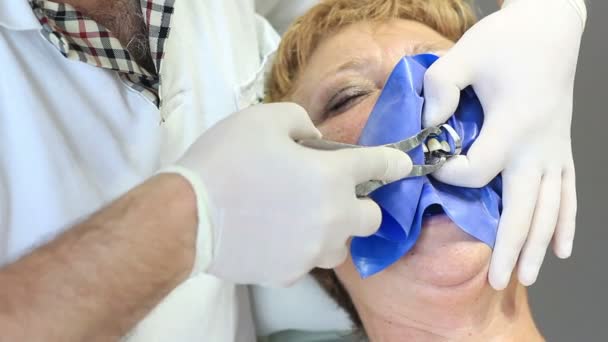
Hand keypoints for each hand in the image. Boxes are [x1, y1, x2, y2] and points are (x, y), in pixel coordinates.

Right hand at [166, 103, 411, 285]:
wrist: (186, 216)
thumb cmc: (226, 160)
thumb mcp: (264, 119)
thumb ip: (301, 122)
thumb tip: (314, 141)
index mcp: (332, 177)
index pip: (377, 165)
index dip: (393, 163)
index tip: (403, 166)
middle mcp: (332, 218)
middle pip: (371, 218)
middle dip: (361, 204)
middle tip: (332, 194)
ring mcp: (312, 252)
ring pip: (340, 246)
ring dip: (331, 231)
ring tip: (301, 218)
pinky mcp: (289, 274)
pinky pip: (307, 261)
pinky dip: (299, 248)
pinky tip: (273, 235)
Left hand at [422, 0, 585, 288]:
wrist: (550, 26)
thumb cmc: (504, 40)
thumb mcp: (463, 55)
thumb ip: (439, 90)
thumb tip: (428, 127)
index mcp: (513, 125)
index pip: (478, 170)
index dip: (450, 174)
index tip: (433, 165)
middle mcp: (539, 145)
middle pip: (525, 207)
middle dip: (511, 247)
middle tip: (500, 282)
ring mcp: (555, 149)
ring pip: (550, 208)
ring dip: (538, 244)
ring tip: (526, 276)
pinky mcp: (563, 147)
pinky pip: (569, 193)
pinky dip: (566, 222)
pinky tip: (562, 248)